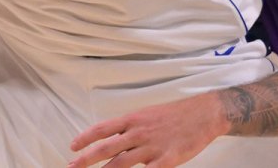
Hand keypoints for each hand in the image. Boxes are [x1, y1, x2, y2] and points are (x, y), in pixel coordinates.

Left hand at [68, 94, 224, 167]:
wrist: (204, 114)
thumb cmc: (176, 115)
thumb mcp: (148, 114)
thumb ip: (131, 128)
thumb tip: (113, 139)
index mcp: (134, 119)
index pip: (102, 129)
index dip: (85, 138)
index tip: (72, 147)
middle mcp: (139, 133)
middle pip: (107, 148)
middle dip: (86, 159)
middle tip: (72, 167)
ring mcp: (152, 147)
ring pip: (121, 164)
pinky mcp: (166, 160)